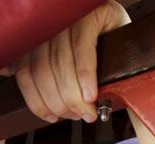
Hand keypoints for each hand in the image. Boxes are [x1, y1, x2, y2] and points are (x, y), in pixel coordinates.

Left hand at [1, 1, 129, 123]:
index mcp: (38, 37)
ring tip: (87, 111)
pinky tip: (90, 94)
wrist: (127, 34)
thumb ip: (48, 76)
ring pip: (60, 64)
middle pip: (43, 70)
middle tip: (76, 116)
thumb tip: (31, 95)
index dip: (37, 100)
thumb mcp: (71, 67)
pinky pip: (82, 49)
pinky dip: (85, 76)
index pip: (26, 71)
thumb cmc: (99, 55)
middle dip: (60, 102)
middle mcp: (49, 24)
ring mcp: (69, 18)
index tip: (51, 117)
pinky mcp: (90, 16)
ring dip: (73, 95)